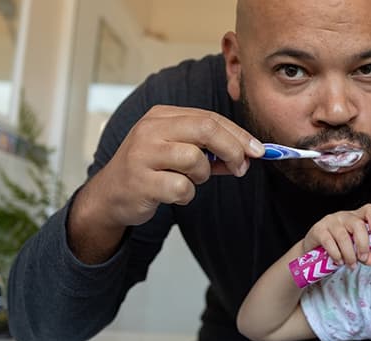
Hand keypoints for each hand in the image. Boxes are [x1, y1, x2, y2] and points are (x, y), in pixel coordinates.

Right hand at [68, 105, 263, 262]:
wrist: (110, 195)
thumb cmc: (150, 170)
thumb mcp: (177, 151)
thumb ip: (210, 150)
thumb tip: (249, 154)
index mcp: (162, 116)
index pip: (210, 118)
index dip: (239, 135)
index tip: (259, 151)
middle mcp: (150, 129)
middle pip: (206, 129)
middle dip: (233, 149)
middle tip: (241, 168)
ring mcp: (143, 154)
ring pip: (195, 159)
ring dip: (203, 175)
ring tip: (189, 180)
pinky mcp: (140, 181)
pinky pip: (182, 188)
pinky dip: (186, 195)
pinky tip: (173, 194)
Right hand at [302, 204, 370, 268]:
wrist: (313, 248)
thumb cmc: (337, 245)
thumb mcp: (354, 248)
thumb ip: (365, 253)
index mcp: (356, 217)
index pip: (368, 210)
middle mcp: (343, 216)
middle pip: (357, 225)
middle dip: (363, 244)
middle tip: (363, 258)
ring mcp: (330, 221)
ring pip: (343, 236)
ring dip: (349, 254)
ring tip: (351, 264)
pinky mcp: (318, 230)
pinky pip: (329, 242)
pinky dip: (336, 254)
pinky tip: (339, 261)